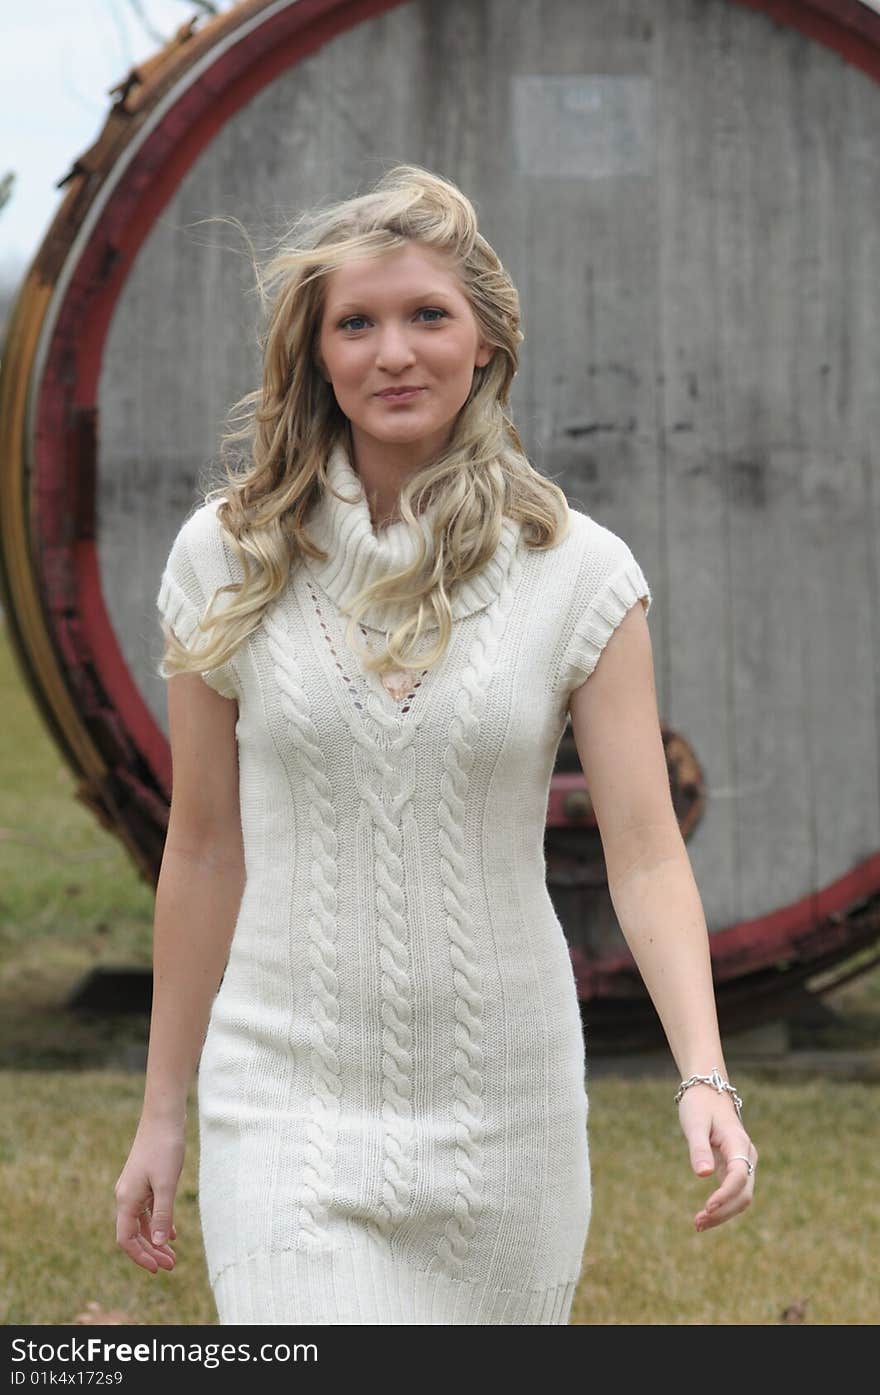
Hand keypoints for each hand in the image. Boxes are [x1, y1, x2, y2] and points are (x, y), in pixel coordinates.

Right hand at [114, 1117, 185, 1272]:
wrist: (163, 1116)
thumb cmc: (165, 1147)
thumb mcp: (167, 1184)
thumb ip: (162, 1214)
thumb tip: (157, 1245)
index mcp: (126, 1199)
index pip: (126, 1239)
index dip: (140, 1257)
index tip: (158, 1269)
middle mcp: (126, 1196)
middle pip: (133, 1234)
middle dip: (150, 1252)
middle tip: (171, 1266)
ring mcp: (134, 1188)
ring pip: (141, 1222)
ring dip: (155, 1240)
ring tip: (173, 1255)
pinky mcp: (144, 1180)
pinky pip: (148, 1209)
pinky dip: (158, 1222)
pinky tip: (171, 1232)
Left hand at [677, 1086, 757, 1231]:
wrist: (708, 1092)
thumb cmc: (700, 1105)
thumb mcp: (695, 1123)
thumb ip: (699, 1148)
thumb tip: (702, 1175)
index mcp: (739, 1143)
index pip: (739, 1176)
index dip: (725, 1194)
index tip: (707, 1206)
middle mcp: (746, 1156)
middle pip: (743, 1193)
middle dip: (723, 1211)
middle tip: (698, 1222)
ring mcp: (743, 1163)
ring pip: (740, 1196)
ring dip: (723, 1213)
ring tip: (697, 1224)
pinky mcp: (735, 1168)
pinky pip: (733, 1193)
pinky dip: (721, 1206)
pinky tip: (704, 1216)